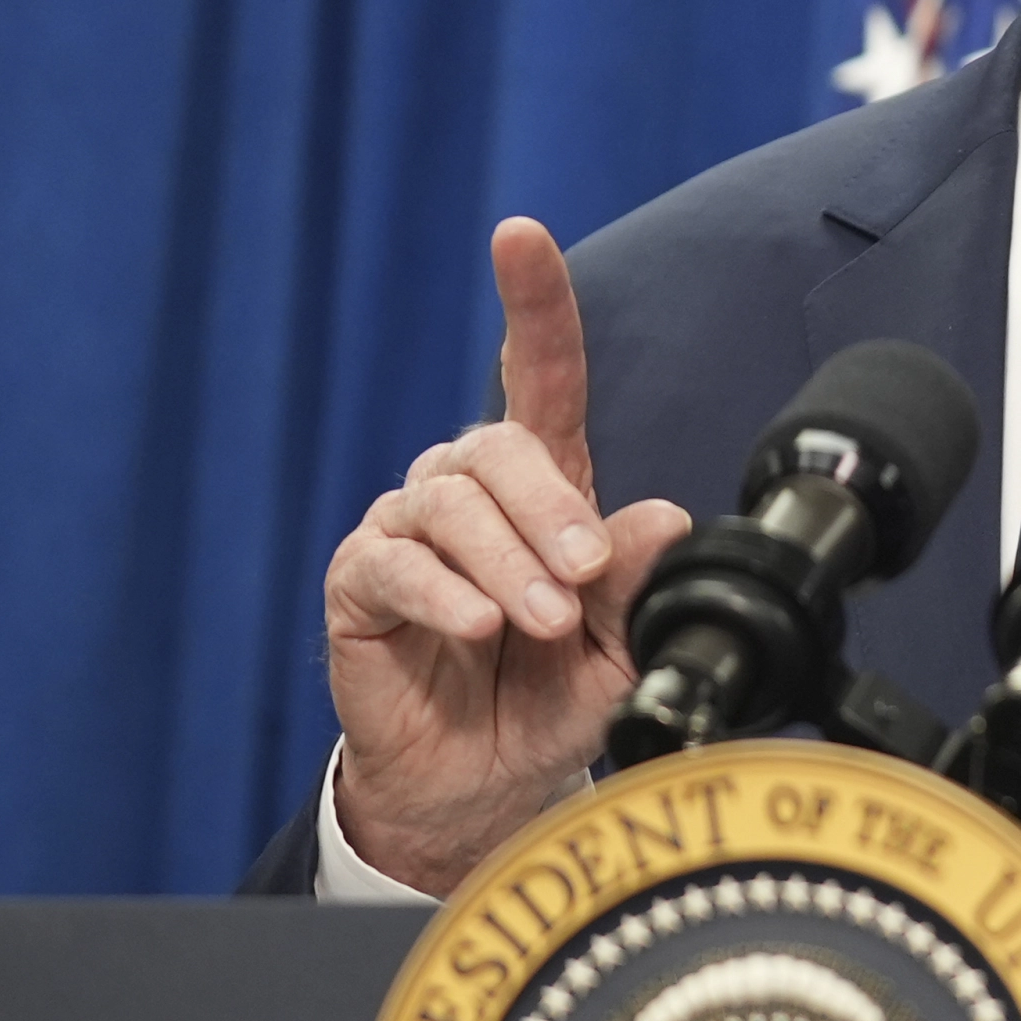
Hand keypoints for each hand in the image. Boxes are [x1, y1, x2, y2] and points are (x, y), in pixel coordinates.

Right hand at [323, 217, 689, 894]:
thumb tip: (661, 519)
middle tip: (581, 580)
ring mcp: (408, 532)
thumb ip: (635, 584)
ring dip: (506, 560)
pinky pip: (394, 562)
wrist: (484, 785)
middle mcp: (471, 491)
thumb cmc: (553, 698)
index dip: (532, 301)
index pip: (536, 374)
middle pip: (499, 447)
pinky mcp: (359, 582)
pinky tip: (477, 626)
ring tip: (541, 624)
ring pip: (450, 503)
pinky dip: (444, 592)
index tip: (519, 235)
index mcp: (543, 485)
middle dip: (548, 508)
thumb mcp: (619, 645)